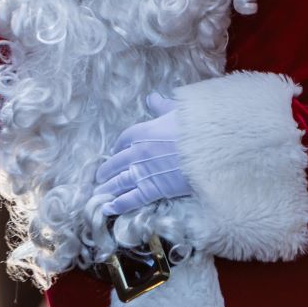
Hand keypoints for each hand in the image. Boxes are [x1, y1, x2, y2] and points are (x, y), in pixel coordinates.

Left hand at [95, 93, 189, 216]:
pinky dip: (118, 204)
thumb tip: (152, 97)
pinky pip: (131, 199)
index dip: (118, 148)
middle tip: (99, 177)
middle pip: (116, 163)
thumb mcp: (176, 110)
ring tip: (98, 193)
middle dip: (107, 171)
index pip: (123, 140)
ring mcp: (143, 171)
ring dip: (107, 188)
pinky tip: (108, 209)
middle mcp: (137, 152)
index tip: (115, 153)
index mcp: (141, 132)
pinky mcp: (152, 189)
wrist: (209, 148)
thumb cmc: (196, 127)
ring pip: (119, 181)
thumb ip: (162, 106)